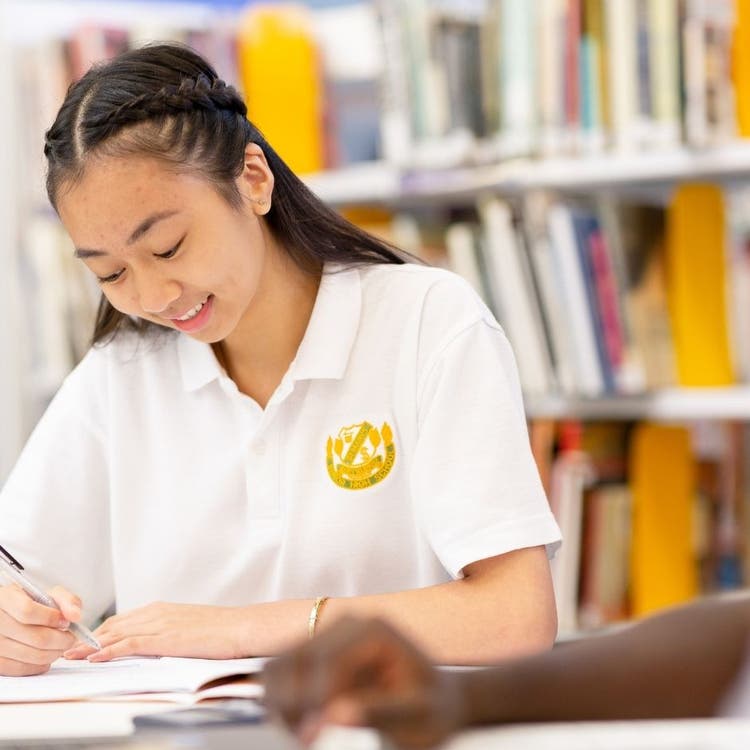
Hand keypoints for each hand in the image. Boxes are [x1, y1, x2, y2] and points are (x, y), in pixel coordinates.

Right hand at [0, 584, 80, 675]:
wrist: (11, 617)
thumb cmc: (32, 605)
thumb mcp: (48, 595)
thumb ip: (66, 600)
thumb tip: (76, 616)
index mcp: (5, 599)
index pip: (28, 611)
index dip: (52, 618)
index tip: (65, 621)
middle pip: (36, 637)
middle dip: (62, 640)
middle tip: (71, 637)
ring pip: (33, 655)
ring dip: (55, 653)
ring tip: (61, 645)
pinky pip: (23, 669)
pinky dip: (41, 664)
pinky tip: (47, 654)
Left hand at [64, 601, 249, 661]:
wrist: (241, 627)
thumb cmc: (221, 630)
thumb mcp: (189, 627)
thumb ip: (167, 632)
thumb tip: (154, 645)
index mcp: (162, 609)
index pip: (122, 620)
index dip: (100, 632)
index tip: (84, 642)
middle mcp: (157, 613)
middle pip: (114, 625)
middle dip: (88, 638)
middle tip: (68, 649)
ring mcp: (160, 624)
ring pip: (117, 633)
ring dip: (91, 645)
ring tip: (72, 655)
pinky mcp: (166, 637)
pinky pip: (130, 643)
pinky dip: (110, 650)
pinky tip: (96, 657)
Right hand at [263, 617, 465, 748]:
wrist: (437, 701)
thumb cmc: (431, 709)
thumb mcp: (417, 716)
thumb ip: (378, 713)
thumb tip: (335, 715)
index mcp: (375, 631)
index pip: (328, 661)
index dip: (315, 701)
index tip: (311, 738)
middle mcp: (348, 624)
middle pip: (296, 658)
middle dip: (294, 703)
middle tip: (307, 741)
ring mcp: (330, 634)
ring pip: (280, 664)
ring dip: (282, 702)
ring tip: (305, 735)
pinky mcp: (317, 650)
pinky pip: (283, 671)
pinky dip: (282, 700)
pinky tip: (303, 724)